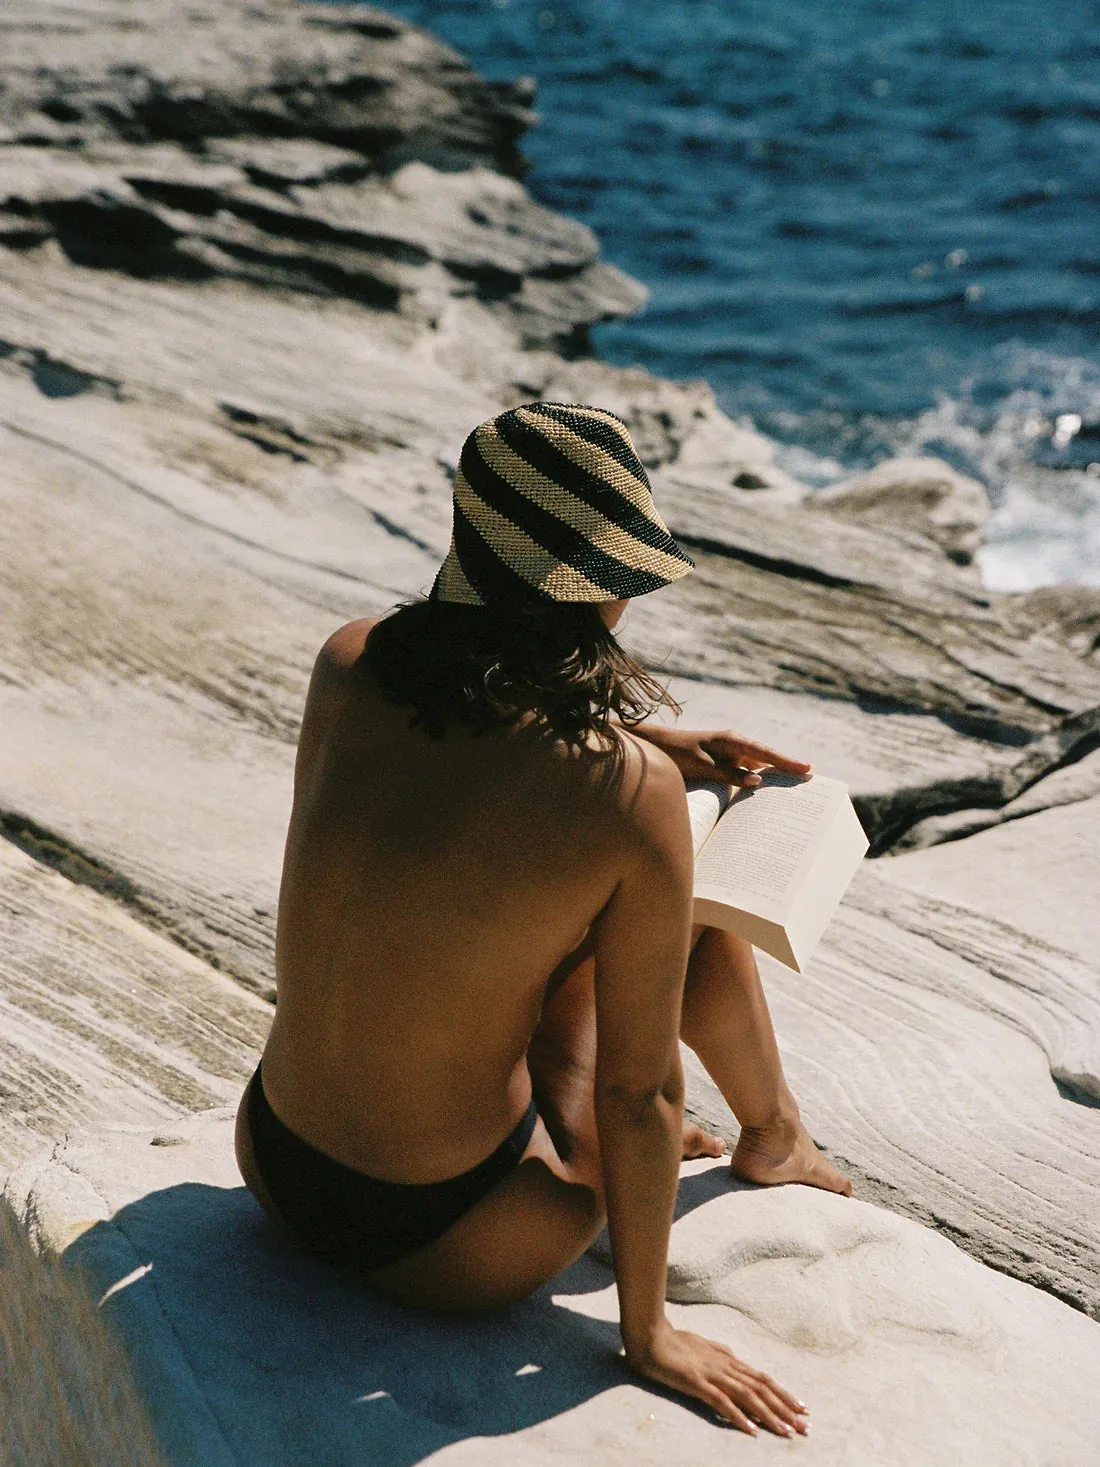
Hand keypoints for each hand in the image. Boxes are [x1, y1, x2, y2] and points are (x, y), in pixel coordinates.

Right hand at [625, 1322, 808, 1436]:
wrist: (651, 1336)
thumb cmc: (674, 1341)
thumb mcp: (702, 1345)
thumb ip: (720, 1352)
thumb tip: (734, 1356)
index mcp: (728, 1360)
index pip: (763, 1378)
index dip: (784, 1394)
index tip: (801, 1408)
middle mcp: (726, 1366)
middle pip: (762, 1388)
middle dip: (785, 1408)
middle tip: (805, 1426)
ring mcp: (713, 1374)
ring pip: (748, 1396)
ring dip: (769, 1415)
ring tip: (786, 1432)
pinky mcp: (697, 1382)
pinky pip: (722, 1402)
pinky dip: (739, 1417)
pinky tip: (752, 1430)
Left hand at [632, 724, 811, 788]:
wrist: (658, 746)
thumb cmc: (679, 754)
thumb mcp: (703, 767)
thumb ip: (730, 773)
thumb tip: (758, 781)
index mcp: (733, 740)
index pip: (765, 753)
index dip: (786, 761)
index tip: (807, 768)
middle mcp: (736, 744)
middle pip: (768, 757)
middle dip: (787, 767)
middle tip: (811, 778)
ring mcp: (733, 752)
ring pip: (760, 764)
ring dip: (775, 774)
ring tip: (797, 784)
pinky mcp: (727, 761)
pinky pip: (748, 770)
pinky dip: (760, 778)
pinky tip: (769, 788)